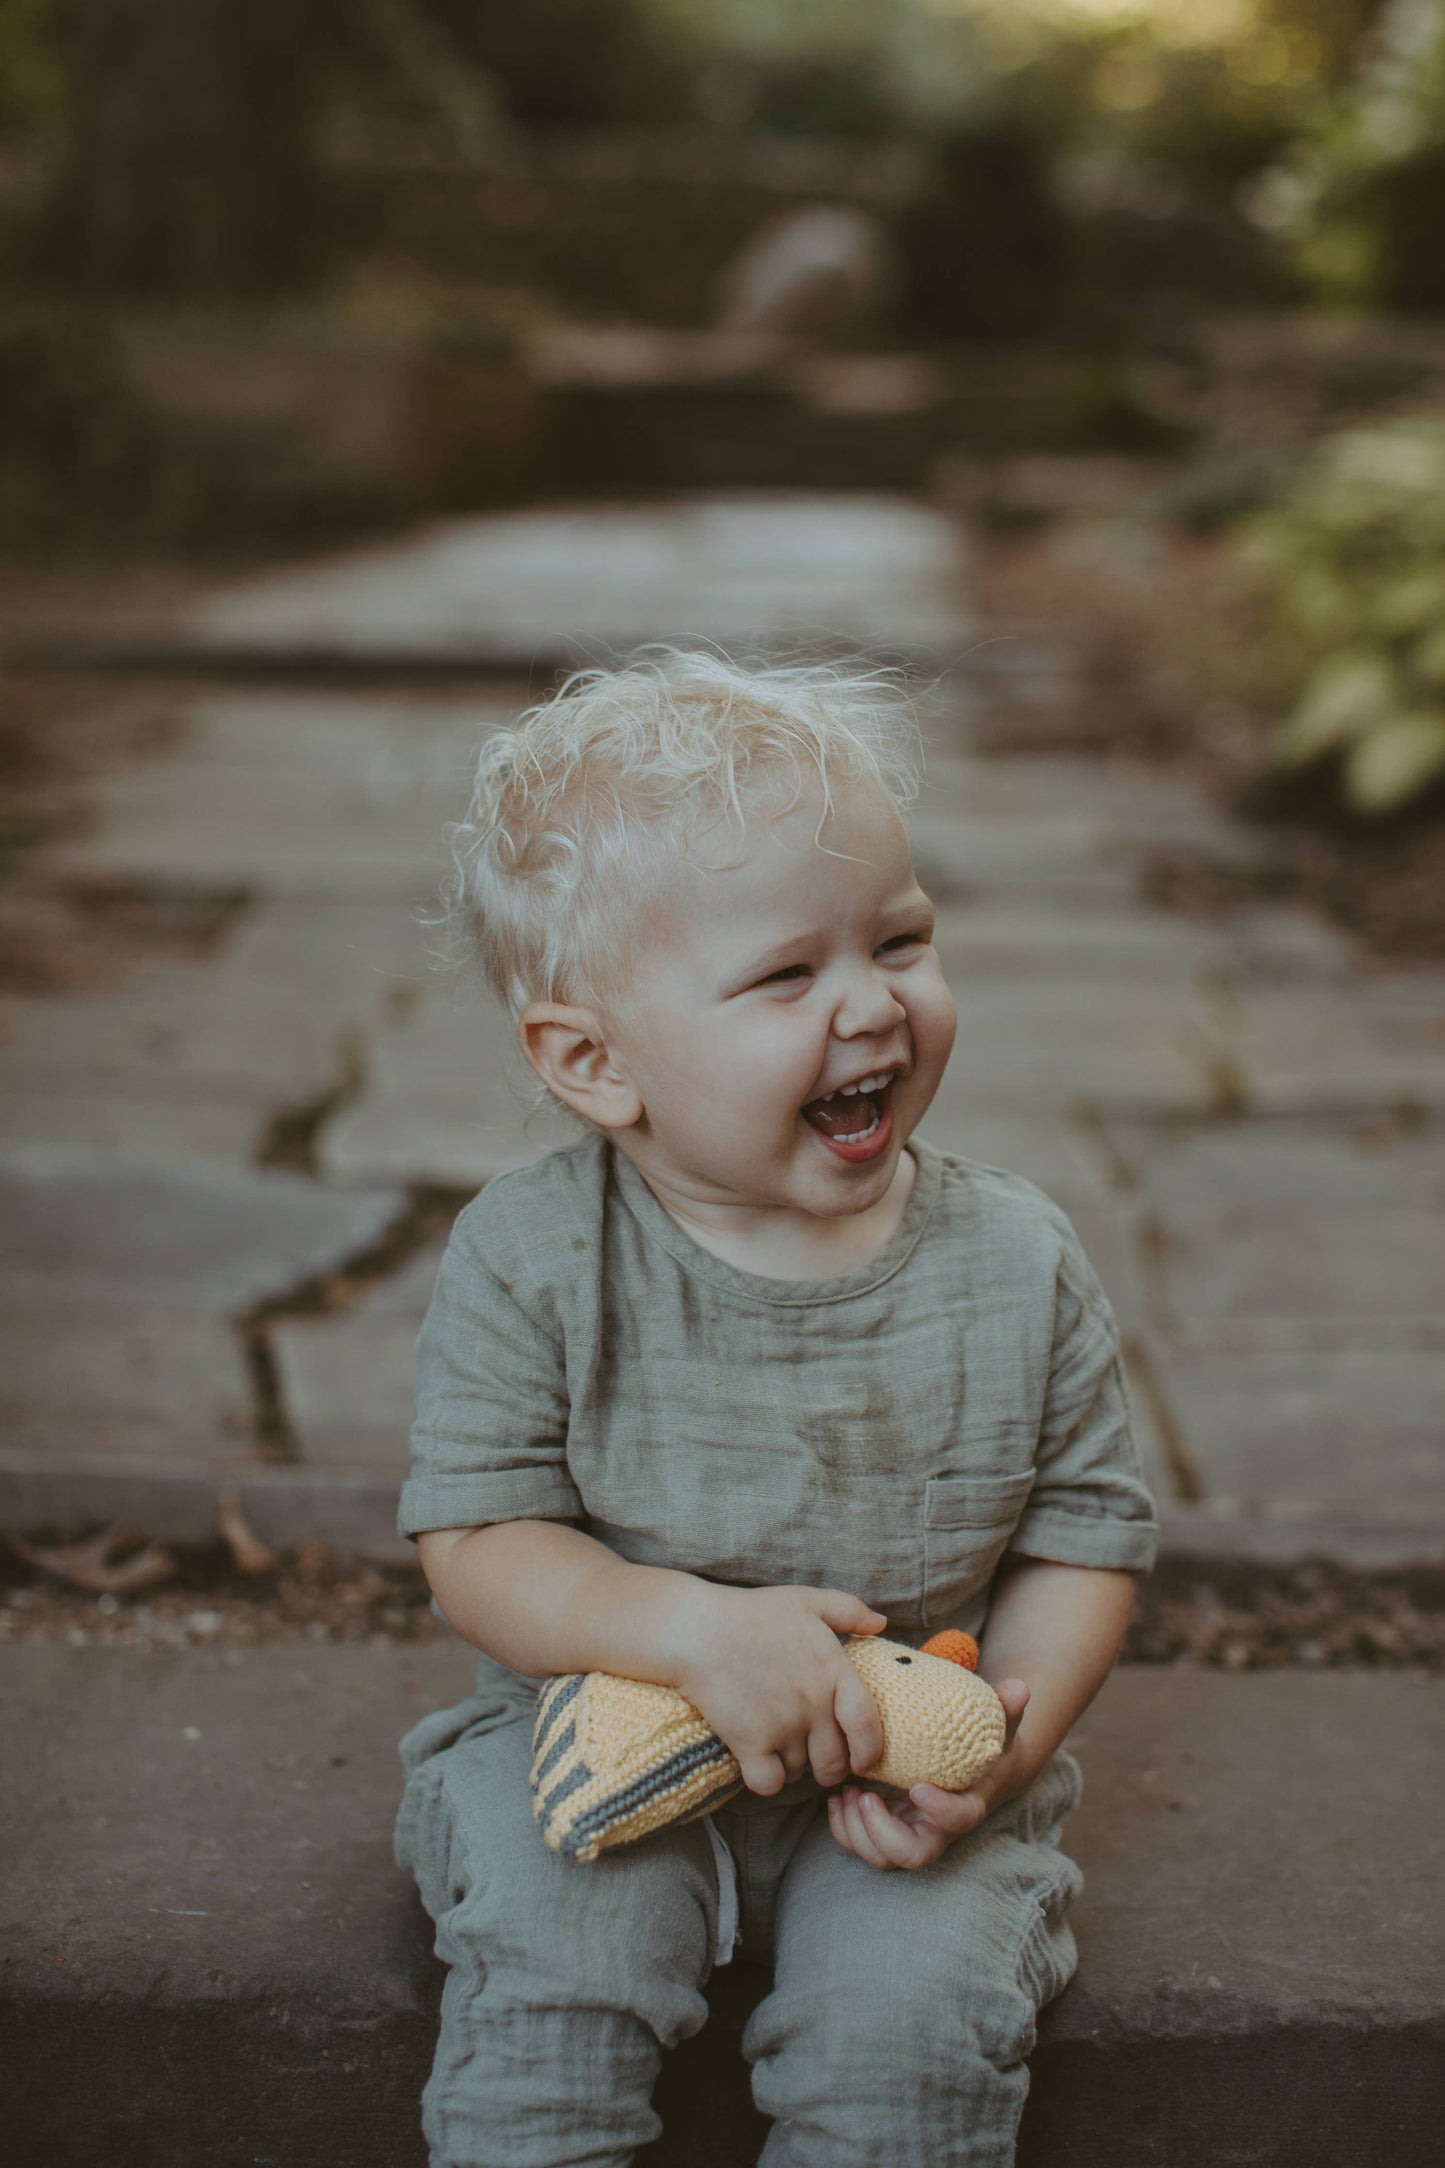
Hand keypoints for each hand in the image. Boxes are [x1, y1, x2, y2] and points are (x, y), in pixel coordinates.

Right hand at [671, 1582, 886, 1796]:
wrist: (697, 1630)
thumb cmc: (752, 1613)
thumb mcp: (806, 1601)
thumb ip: (849, 1610)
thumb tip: (882, 1623)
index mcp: (833, 1671)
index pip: (868, 1727)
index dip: (869, 1751)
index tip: (862, 1758)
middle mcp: (814, 1704)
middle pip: (835, 1763)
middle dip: (830, 1767)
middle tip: (816, 1756)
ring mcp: (782, 1727)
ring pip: (801, 1772)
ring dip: (794, 1766)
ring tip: (780, 1744)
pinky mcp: (750, 1743)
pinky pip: (770, 1783)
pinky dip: (766, 1779)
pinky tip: (759, 1760)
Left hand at [827, 1677, 1030, 1870]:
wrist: (972, 1767)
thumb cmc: (983, 1744)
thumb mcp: (997, 1727)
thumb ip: (1007, 1709)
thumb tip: (1019, 1687)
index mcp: (967, 1804)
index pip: (960, 1820)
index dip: (940, 1810)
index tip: (917, 1785)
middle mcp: (938, 1828)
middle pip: (913, 1855)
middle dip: (882, 1832)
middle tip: (864, 1795)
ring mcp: (912, 1832)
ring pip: (882, 1858)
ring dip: (857, 1831)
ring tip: (846, 1792)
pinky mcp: (889, 1830)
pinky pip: (864, 1846)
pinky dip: (844, 1829)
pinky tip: (837, 1799)